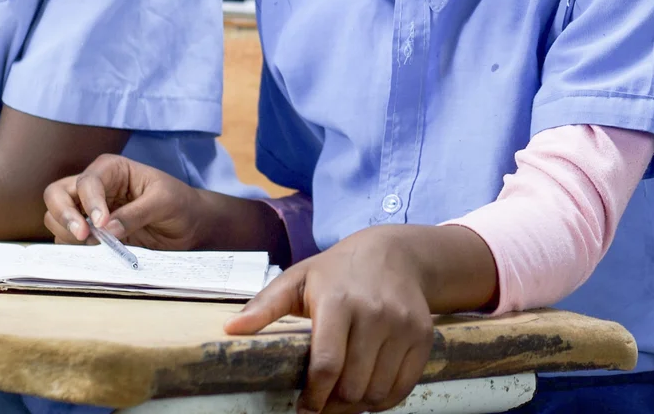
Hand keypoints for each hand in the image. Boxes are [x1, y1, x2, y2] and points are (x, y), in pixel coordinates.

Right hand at [43, 154, 209, 250]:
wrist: (189, 225)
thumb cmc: (179, 204)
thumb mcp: (165, 202)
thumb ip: (136, 213)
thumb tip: (107, 230)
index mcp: (111, 170)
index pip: (86, 182)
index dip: (90, 203)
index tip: (102, 224)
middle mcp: (94, 187)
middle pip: (56, 194)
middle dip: (63, 215)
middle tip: (82, 235)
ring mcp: (88, 210)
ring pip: (54, 217)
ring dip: (67, 232)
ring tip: (95, 244)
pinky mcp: (90, 233)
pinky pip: (66, 238)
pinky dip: (71, 247)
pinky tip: (93, 251)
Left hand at [225, 226, 439, 413]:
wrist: (396, 254)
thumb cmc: (338, 270)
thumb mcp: (298, 278)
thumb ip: (265, 305)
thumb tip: (231, 329)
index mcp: (337, 301)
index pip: (326, 364)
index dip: (313, 396)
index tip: (303, 409)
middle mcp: (374, 314)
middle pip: (352, 384)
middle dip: (332, 405)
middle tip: (320, 406)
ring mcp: (402, 326)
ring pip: (377, 391)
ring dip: (356, 407)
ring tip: (340, 401)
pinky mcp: (422, 338)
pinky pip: (403, 388)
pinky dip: (382, 401)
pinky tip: (366, 395)